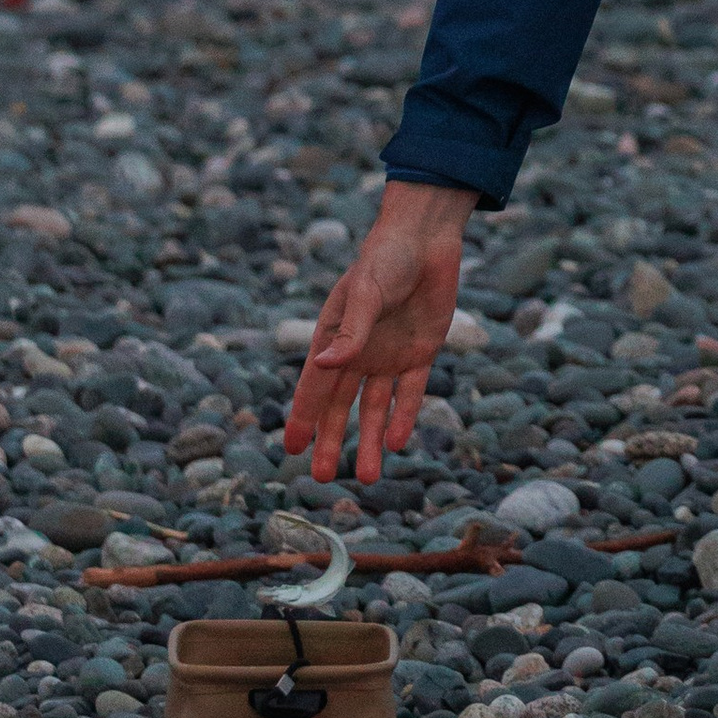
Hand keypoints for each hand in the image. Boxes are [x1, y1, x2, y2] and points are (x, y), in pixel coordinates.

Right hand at [283, 180, 475, 485]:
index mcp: (333, 337)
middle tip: (322, 478)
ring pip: (374, 408)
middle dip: (330, 441)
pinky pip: (409, 393)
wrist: (427, 240)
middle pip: (340, 406)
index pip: (314, 386)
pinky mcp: (420, 353)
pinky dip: (403, 417)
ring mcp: (388, 355)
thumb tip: (324, 365)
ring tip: (367, 477)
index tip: (291, 449)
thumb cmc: (386, 260)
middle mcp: (358, 352)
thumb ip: (350, 331)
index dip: (302, 417)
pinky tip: (396, 443)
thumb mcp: (366, 294)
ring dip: (369, 440)